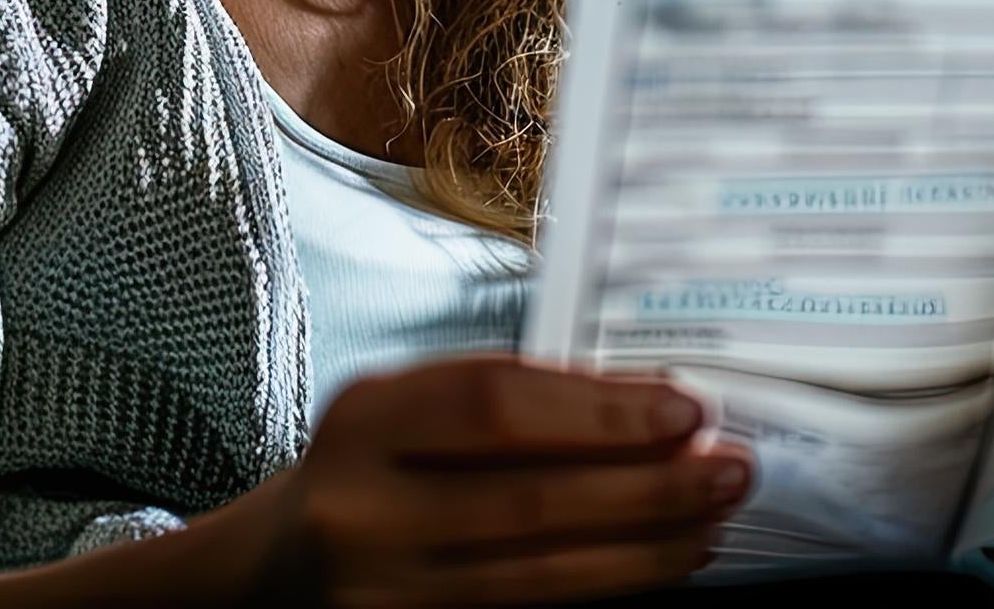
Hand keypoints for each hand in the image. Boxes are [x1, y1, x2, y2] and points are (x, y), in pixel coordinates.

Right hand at [235, 353, 752, 605]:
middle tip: (730, 470)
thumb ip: (514, 404)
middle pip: (529, 503)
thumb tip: (654, 410)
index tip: (687, 411)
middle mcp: (363, 514)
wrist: (263, 576)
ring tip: (709, 525)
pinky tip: (651, 572)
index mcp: (369, 422)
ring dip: (641, 553)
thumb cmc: (369, 469)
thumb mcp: (412, 409)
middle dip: (647, 489)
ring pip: (535, 583)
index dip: (602, 412)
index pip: (499, 408)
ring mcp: (380, 598)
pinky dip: (598, 598)